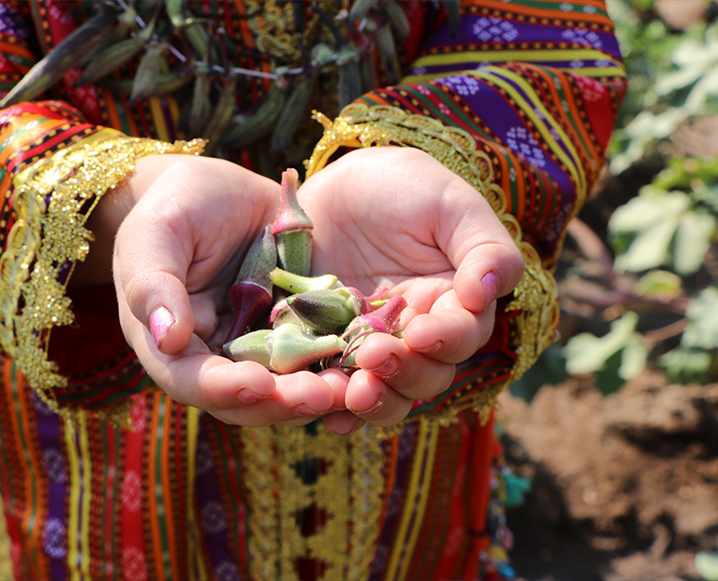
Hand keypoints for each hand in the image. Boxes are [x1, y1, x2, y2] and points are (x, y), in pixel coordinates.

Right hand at [104, 155, 338, 426]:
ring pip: (286, 385)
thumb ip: (155, 284)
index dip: (223, 389)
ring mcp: (260, 346)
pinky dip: (339, 364)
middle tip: (321, 396)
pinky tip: (369, 361)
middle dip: (282, 403)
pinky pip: (318, 355)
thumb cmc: (175, 207)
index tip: (259, 385)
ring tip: (352, 388)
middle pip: (245, 398)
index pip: (192, 380)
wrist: (220, 190)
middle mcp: (217, 356)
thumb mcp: (157, 234)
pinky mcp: (297, 329)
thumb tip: (169, 339)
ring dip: (317, 392)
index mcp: (171, 344)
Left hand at [297, 147, 524, 433]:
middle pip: (428, 374)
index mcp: (452, 300)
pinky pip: (338, 390)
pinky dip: (336, 408)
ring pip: (388, 391)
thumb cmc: (397, 186)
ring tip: (355, 393)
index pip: (463, 335)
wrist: (328, 189)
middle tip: (377, 356)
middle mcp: (416, 332)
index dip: (448, 340)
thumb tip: (487, 293)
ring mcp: (372, 345)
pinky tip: (330, 419)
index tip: (423, 333)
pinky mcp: (330, 351)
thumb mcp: (446, 201)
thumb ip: (482, 246)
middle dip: (407, 372)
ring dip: (376, 400)